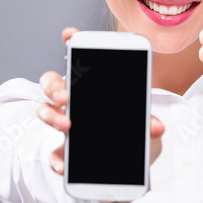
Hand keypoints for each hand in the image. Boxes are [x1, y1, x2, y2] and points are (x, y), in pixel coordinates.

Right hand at [38, 27, 164, 184]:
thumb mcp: (145, 126)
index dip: (72, 43)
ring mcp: (66, 124)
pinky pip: (54, 153)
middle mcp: (74, 101)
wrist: (131, 168)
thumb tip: (156, 126)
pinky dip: (56, 159)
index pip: (79, 59)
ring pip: (45, 111)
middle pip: (52, 83)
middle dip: (54, 86)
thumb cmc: (134, 136)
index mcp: (92, 87)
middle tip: (65, 96)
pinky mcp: (65, 152)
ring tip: (66, 124)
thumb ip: (149, 123)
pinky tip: (64, 166)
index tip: (70, 34)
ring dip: (51, 116)